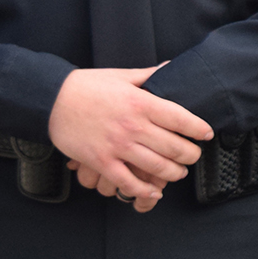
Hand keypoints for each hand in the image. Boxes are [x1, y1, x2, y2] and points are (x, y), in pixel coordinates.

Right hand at [48, 67, 210, 211]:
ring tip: (178, 172)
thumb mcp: (122, 75)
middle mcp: (133, 126)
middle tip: (194, 156)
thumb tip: (171, 67)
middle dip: (190, 155)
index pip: (182, 119)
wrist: (50, 99)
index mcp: (141, 103)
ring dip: (173, 173)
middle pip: (174, 147)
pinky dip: (144, 190)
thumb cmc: (86, 85)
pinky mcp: (101, 161)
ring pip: (156, 167)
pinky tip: (153, 191)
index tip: (207, 134)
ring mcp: (117, 146)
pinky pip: (128, 182)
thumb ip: (150, 75)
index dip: (199, 129)